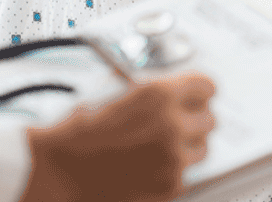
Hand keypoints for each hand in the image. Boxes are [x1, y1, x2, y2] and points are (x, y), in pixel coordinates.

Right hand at [21, 73, 216, 201]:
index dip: (198, 90)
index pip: (207, 86)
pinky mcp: (170, 185)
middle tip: (175, 121)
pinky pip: (186, 173)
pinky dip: (173, 169)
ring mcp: (173, 158)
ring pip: (202, 148)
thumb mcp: (113, 90)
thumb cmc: (79, 130)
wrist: (62, 168)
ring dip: (186, 145)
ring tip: (159, 144)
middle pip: (210, 118)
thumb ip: (150, 87)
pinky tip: (149, 163)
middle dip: (193, 118)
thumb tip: (173, 87)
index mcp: (158, 93)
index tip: (196, 95)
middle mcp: (171, 124)